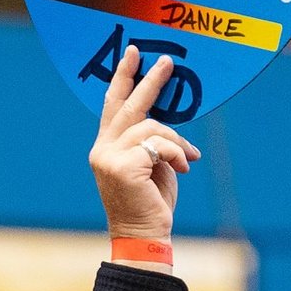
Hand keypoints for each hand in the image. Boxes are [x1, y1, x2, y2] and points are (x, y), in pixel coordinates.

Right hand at [90, 47, 200, 243]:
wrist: (144, 236)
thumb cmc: (151, 203)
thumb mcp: (152, 166)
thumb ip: (151, 142)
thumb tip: (169, 123)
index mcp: (106, 146)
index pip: (113, 105)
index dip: (123, 78)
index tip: (133, 54)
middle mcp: (102, 149)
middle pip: (129, 105)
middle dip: (151, 81)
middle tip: (168, 61)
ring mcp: (109, 157)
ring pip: (153, 128)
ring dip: (177, 142)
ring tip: (187, 158)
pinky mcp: (122, 167)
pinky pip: (160, 146)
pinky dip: (177, 155)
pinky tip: (184, 169)